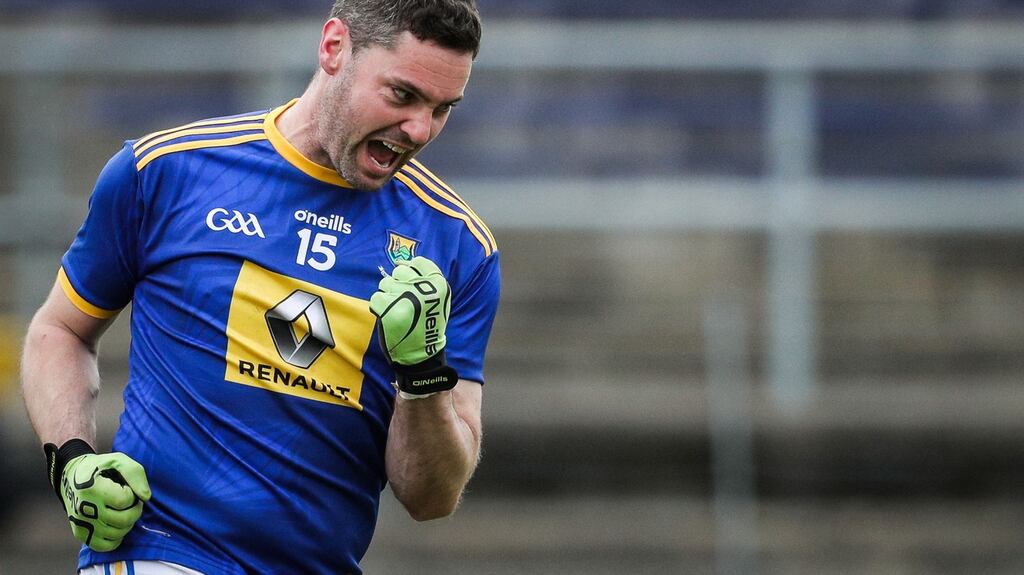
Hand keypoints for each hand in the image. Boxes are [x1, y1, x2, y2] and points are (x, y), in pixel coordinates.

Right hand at [46, 440, 150, 551]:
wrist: (70, 476)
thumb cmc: (100, 468)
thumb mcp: (118, 460)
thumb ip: (135, 473)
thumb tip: (146, 497)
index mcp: (92, 488)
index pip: (124, 501)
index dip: (132, 495)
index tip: (126, 489)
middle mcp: (84, 508)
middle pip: (123, 520)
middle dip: (135, 511)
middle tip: (133, 502)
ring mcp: (81, 523)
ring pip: (117, 534)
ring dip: (128, 523)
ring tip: (124, 511)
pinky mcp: (80, 533)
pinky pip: (105, 546)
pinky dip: (116, 538)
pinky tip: (116, 524)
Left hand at [370, 256, 458, 395]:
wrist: (421, 355)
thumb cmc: (426, 325)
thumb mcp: (437, 300)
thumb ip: (424, 280)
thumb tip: (400, 262)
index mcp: (439, 284)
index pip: (418, 262)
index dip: (410, 271)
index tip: (409, 283)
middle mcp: (424, 288)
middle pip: (399, 271)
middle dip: (397, 285)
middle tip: (404, 303)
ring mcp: (407, 298)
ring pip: (385, 284)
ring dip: (387, 296)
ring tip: (397, 311)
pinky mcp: (391, 310)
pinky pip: (376, 298)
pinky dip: (378, 308)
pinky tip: (388, 317)